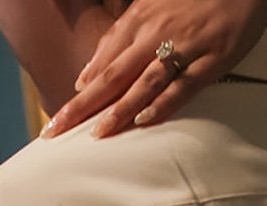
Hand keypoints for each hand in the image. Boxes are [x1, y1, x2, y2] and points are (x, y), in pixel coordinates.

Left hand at [44, 0, 266, 138]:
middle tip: (57, 130)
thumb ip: (119, 37)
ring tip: (98, 133)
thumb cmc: (193, 0)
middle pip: (113, 76)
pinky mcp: (209, 62)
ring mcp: (183, 48)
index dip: (79, 91)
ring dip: (119, 110)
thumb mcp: (151, 7)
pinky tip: (143, 120)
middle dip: (83, 106)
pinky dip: (162, 104)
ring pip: (143, 83)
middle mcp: (156, 33)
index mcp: (139, 19)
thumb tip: (88, 73)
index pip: (102, 61)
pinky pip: (181, 87)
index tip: (57, 117)